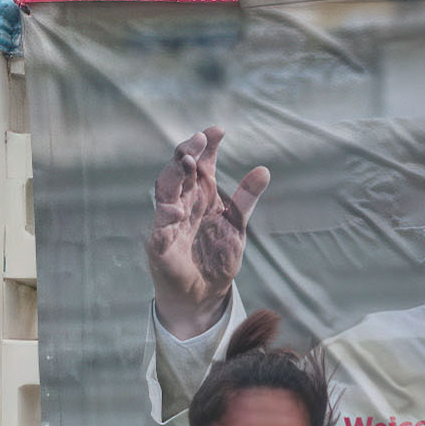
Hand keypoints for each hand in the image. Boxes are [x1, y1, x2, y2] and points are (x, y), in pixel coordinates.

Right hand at [146, 126, 269, 339]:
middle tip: (198, 139)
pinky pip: (160, 231)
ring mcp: (169, 224)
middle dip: (186, 153)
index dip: (205, 146)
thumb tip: (264, 170)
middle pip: (179, 171)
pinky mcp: (161, 247)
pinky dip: (166, 220)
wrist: (205, 294)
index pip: (199, 164)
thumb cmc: (216, 257)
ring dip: (173, 176)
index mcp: (200, 196)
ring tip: (186, 161)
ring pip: (165, 193)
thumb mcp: (236, 225)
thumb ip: (245, 199)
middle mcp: (182, 204)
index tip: (217, 130)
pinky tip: (174, 211)